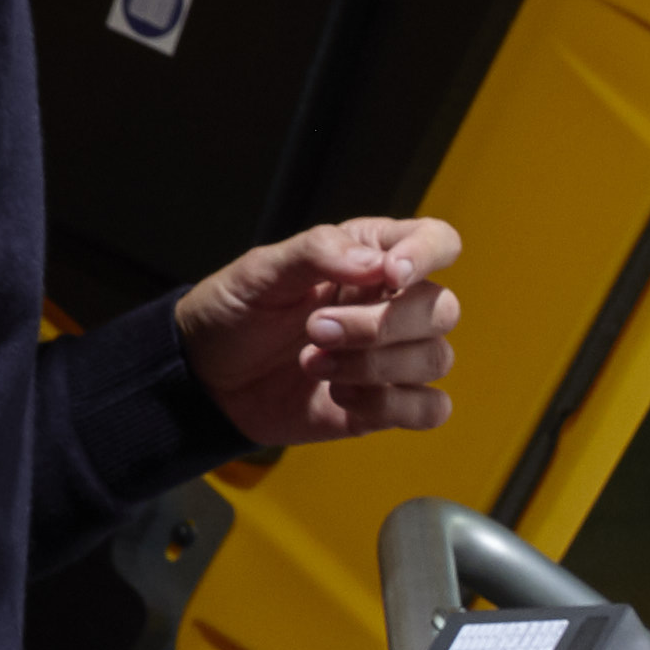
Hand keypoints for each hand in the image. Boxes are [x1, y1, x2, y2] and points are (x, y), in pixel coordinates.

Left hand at [173, 215, 459, 457]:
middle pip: (441, 309)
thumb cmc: (236, 312)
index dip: (428, 256)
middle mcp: (392, 303)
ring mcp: (393, 357)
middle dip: (380, 325)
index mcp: (371, 256)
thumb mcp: (261, 271)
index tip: (391, 276)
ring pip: (435, 359)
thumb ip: (318, 253)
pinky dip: (389, 406)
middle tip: (315, 330)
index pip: (436, 240)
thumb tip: (376, 263)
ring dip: (375, 366)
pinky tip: (341, 397)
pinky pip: (429, 409)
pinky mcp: (386, 405)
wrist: (208, 378)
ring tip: (312, 363)